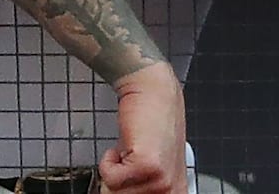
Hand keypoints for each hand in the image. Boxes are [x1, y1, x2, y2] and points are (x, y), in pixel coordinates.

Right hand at [96, 63, 186, 193]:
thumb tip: (118, 193)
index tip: (122, 183)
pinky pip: (109, 177)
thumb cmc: (153, 124)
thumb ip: (147, 187)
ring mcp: (161, 181)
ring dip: (114, 168)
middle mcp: (171, 191)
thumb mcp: (156, 167)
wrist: (153, 94)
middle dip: (118, 180)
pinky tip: (125, 145)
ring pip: (113, 191)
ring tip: (130, 151)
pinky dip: (108, 160)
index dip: (124, 190)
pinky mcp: (146, 166)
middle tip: (130, 161)